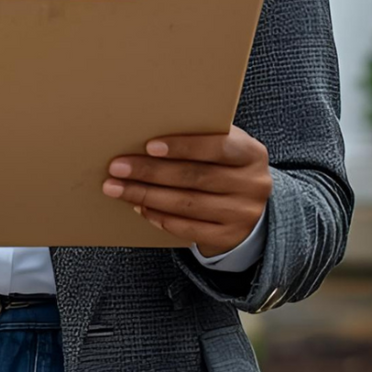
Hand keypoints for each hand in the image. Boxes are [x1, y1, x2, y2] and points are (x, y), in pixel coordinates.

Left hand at [101, 126, 271, 255]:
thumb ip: (200, 137)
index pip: (218, 147)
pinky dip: (161, 218)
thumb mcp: (224, 145)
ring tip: (119, 189)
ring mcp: (243, 214)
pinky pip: (189, 229)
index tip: (149, 146)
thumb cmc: (226, 165)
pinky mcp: (229, 237)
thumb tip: (148, 133)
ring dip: (147, 196)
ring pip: (187, 205)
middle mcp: (253, 185)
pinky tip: (141, 207)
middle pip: (195, 178)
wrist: (249, 205)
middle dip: (151, 173)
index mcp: (252, 154)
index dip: (183, 147)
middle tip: (118, 168)